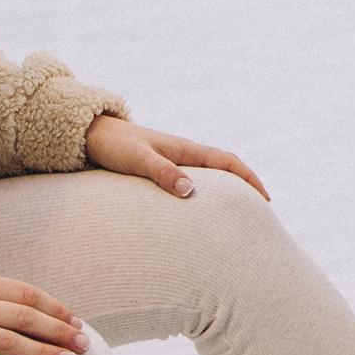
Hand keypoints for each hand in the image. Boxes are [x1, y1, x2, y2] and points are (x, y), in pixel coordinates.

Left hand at [85, 115, 267, 200]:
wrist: (88, 135)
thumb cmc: (113, 146)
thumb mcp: (138, 160)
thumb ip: (163, 173)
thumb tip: (190, 191)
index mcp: (185, 150)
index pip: (229, 161)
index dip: (250, 180)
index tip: (266, 200)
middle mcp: (183, 155)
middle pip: (223, 171)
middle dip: (242, 190)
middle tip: (257, 214)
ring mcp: (172, 162)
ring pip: (207, 179)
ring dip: (222, 194)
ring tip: (231, 219)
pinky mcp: (159, 170)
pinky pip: (189, 184)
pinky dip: (201, 198)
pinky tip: (196, 214)